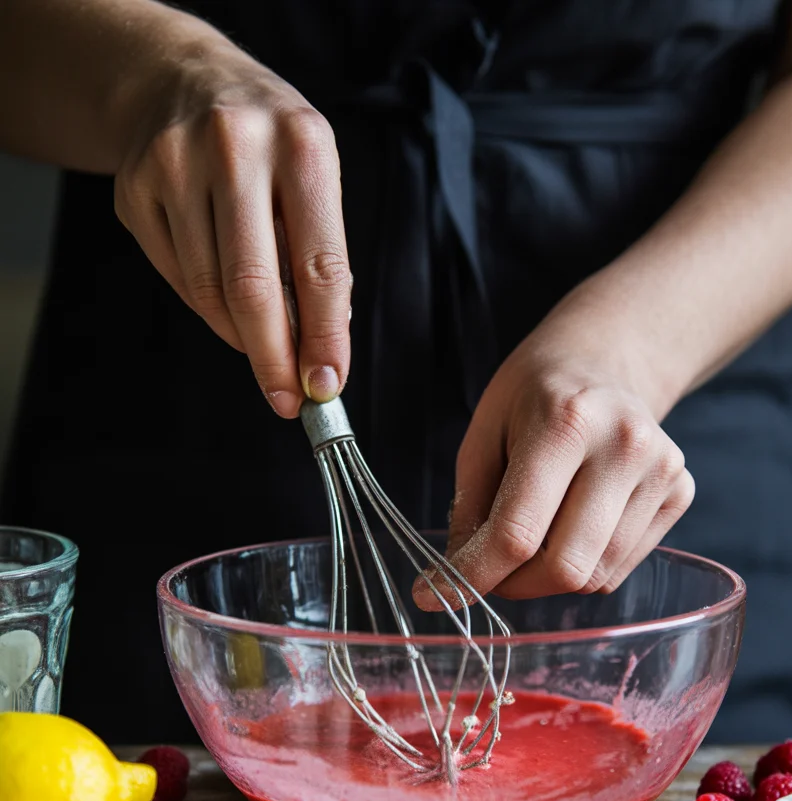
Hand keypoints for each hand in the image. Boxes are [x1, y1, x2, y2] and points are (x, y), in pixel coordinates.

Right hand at [113, 45, 349, 415]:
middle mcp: (236, 148)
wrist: (181, 79)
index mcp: (303, 145)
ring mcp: (175, 165)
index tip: (326, 385)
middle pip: (253, 288)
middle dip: (273, 358)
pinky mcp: (134, 188)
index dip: (325, 338)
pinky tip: (225, 303)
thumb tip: (320, 352)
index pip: (321, 266)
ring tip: (262, 347)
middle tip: (286, 400)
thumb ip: (320, 258)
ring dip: (241, 337)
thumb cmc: (268, 144)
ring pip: (209, 292)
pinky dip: (208, 308)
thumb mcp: (313, 177)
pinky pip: (177, 278)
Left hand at [415, 305, 693, 604]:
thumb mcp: (483, 434)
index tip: (435, 596)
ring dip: (549, 578)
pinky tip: (573, 525)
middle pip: (565, 568)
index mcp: (566, 421)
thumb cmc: (534, 396)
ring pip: (595, 578)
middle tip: (490, 571)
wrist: (605, 361)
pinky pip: (619, 569)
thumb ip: (470, 508)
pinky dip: (585, 566)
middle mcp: (624, 446)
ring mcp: (661, 471)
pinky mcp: (680, 493)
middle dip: (515, 586)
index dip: (472, 576)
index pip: (517, 532)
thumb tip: (456, 580)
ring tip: (532, 539)